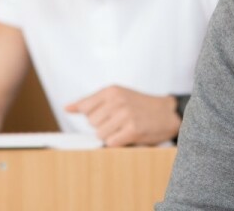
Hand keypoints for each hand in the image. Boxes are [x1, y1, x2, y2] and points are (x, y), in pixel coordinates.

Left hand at [64, 86, 179, 146]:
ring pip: (100, 134)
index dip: (93, 116)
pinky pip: (111, 143)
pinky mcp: (133, 129)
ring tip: (123, 129)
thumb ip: (91, 102)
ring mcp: (125, 115)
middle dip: (102, 126)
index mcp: (111, 91)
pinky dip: (118, 143)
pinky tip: (128, 135)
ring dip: (110, 136)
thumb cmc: (139, 105)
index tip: (105, 116)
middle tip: (118, 122)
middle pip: (92, 123)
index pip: (85, 108)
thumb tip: (67, 108)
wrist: (167, 113)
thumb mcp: (116, 96)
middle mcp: (117, 101)